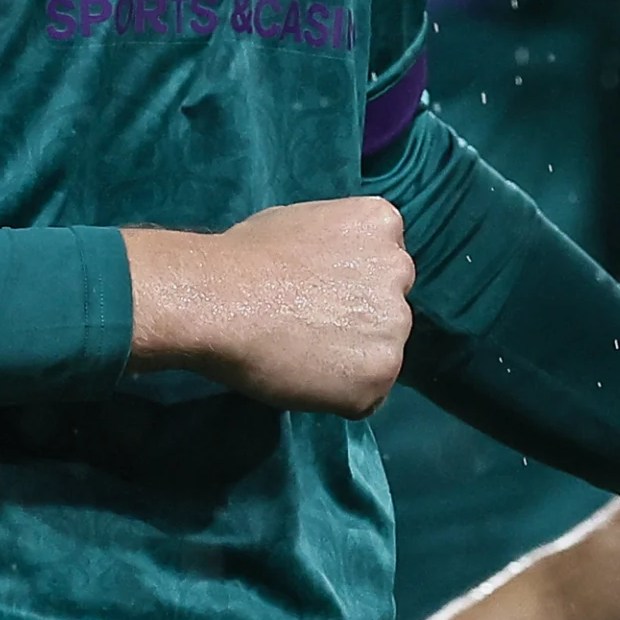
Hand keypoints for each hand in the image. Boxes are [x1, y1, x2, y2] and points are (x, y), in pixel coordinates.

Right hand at [125, 198, 412, 414]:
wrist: (219, 303)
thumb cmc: (243, 259)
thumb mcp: (302, 224)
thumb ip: (335, 248)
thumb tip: (329, 270)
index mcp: (381, 223)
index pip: (382, 265)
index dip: (348, 287)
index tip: (317, 296)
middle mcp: (400, 270)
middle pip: (387, 307)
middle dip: (358, 321)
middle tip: (309, 328)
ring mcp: (396, 324)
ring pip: (379, 352)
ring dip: (350, 359)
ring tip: (301, 353)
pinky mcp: (381, 373)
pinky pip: (366, 394)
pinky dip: (338, 395)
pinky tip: (304, 377)